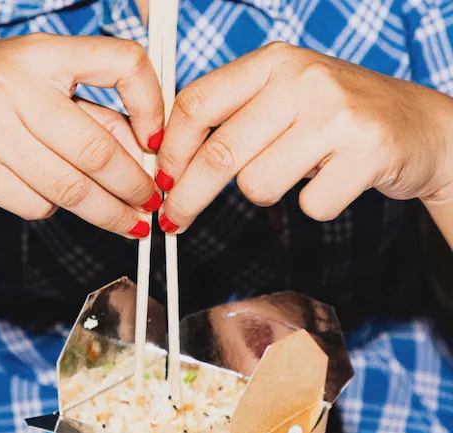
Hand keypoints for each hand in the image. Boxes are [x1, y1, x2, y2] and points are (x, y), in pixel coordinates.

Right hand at [0, 34, 164, 237]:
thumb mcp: (36, 84)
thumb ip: (90, 113)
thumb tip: (143, 156)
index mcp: (42, 52)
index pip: (121, 62)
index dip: (151, 105)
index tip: (156, 142)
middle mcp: (16, 85)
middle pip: (98, 150)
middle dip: (135, 187)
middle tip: (152, 205)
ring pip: (71, 188)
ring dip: (109, 214)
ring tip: (130, 225)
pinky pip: (38, 204)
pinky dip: (55, 210)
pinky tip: (54, 200)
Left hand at [156, 42, 452, 232]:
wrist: (420, 126)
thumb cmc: (337, 118)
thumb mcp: (284, 100)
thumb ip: (235, 118)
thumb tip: (173, 163)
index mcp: (273, 63)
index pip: (196, 103)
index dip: (170, 150)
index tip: (162, 181)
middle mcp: (302, 80)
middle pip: (218, 154)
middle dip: (188, 197)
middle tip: (175, 221)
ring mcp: (336, 115)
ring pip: (258, 185)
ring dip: (268, 193)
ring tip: (299, 172)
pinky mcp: (365, 152)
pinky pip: (308, 207)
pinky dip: (315, 206)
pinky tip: (335, 182)